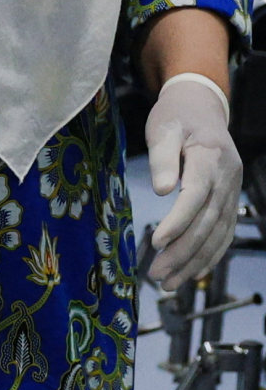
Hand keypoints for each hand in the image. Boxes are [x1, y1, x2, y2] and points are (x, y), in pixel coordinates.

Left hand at [145, 74, 241, 288]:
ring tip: (168, 282)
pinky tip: (192, 272)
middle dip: (183, 252)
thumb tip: (161, 189)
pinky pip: (223, 233)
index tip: (157, 241)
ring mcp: (231, 192)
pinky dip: (209, 254)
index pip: (196, 196)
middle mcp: (227, 179)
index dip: (178, 221)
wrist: (202, 107)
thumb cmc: (176, 116)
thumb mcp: (163, 127)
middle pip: (207, 222)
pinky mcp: (228, 200)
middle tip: (157, 275)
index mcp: (211, 158)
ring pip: (217, 233)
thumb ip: (162, 157)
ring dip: (194, 261)